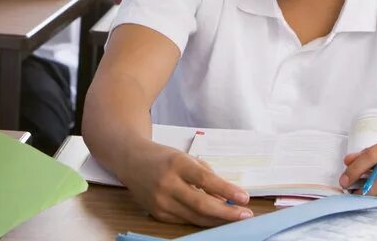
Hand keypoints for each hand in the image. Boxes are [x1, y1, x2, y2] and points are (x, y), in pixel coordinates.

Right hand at [119, 141, 251, 226]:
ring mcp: (160, 201)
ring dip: (217, 220)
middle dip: (227, 213)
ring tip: (235, 218)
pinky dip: (202, 220)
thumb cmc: (163, 157)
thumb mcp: (186, 158)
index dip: (227, 190)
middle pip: (201, 204)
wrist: (131, 161)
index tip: (244, 197)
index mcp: (177, 164)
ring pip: (195, 217)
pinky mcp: (157, 213)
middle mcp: (167, 183)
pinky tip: (214, 218)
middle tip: (245, 215)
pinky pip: (185, 220)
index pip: (206, 180)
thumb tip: (226, 197)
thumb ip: (207, 175)